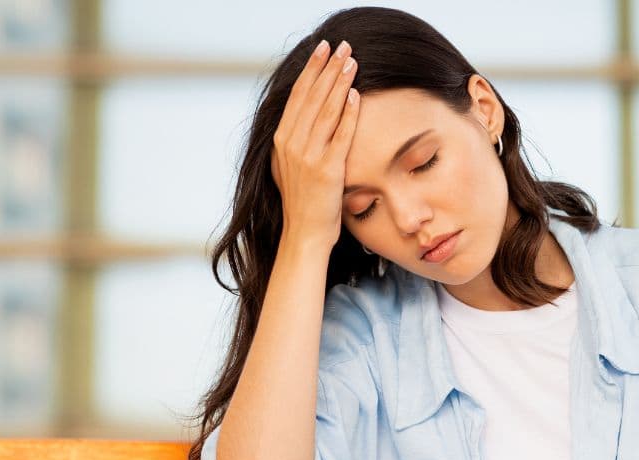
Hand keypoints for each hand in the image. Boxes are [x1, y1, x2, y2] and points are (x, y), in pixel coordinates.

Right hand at [270, 38, 360, 245]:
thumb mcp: (289, 166)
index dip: (311, 70)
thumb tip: (301, 120)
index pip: (298, 96)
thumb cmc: (302, 202)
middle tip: (342, 46)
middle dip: (328, 68)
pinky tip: (356, 95)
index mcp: (282, 140)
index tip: (322, 50)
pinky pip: (339, 136)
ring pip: (326, 111)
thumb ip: (294, 142)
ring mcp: (308, 156)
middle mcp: (292, 144)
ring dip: (340, 83)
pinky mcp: (327, 170)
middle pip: (312, 97)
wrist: (304, 234)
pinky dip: (348, 114)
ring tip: (352, 62)